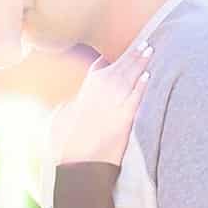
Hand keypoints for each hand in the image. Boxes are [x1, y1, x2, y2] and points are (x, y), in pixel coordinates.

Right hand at [55, 43, 152, 167]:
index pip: (98, 68)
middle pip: (118, 66)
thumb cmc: (65, 145)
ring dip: (140, 63)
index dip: (108, 60)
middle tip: (142, 43)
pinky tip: (148, 77)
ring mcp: (113, 103)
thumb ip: (66, 108)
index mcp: (84, 90)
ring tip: (149, 51)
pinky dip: (142, 86)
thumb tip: (68, 105)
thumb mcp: (57, 121)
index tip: (114, 55)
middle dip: (131, 54)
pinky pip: (136, 97)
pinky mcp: (125, 117)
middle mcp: (99, 92)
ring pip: (129, 77)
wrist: (78, 164)